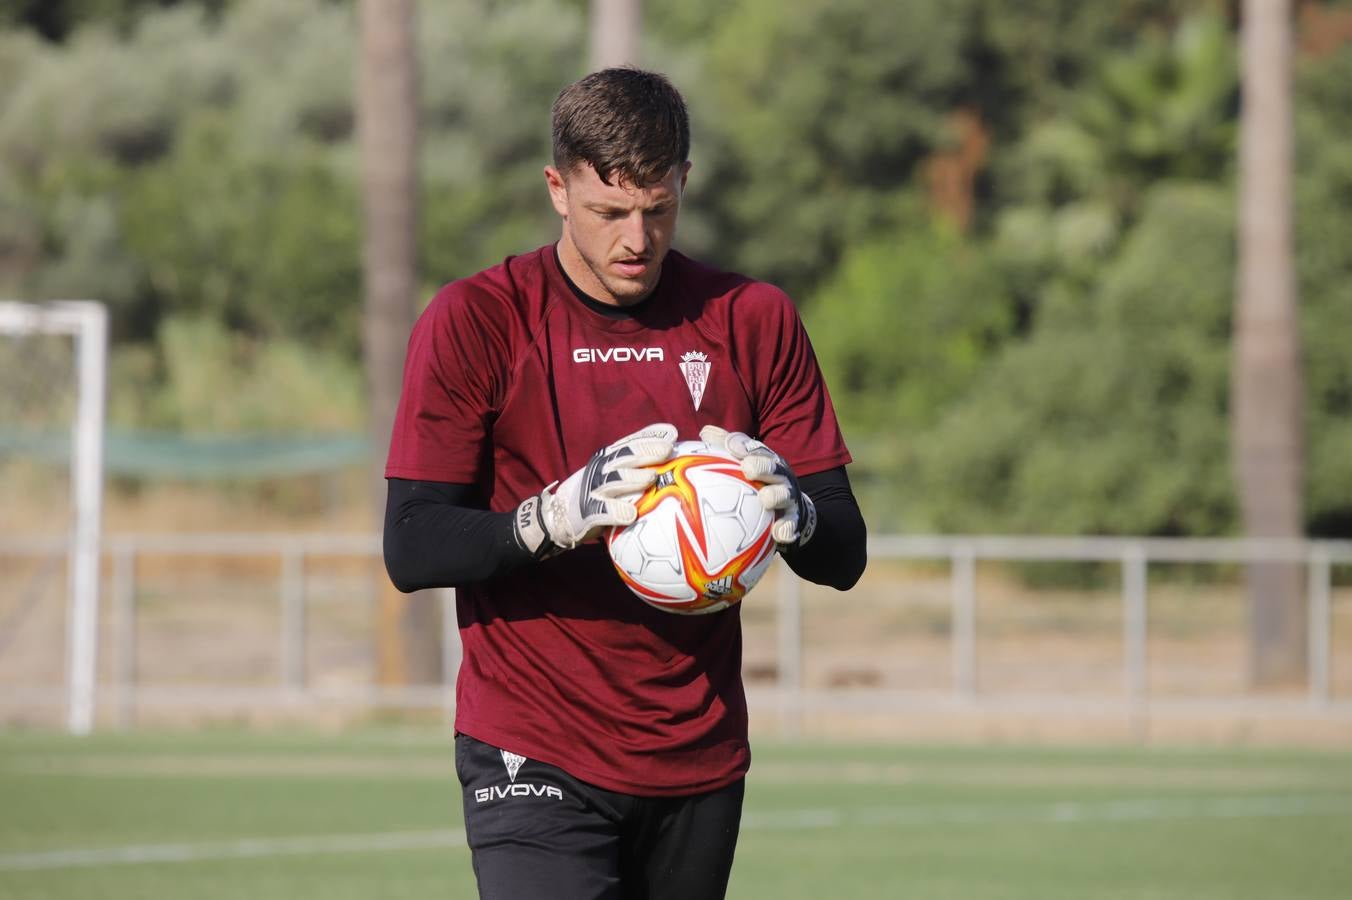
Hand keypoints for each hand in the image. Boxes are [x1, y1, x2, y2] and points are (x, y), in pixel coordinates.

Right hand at [514, 423, 676, 556]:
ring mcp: (592, 489)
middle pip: (625, 457)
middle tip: (667, 450)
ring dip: (633, 478)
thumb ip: (636, 466)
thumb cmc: (596, 495)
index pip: (630, 443)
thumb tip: (669, 450)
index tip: (672, 433)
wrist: (557, 516)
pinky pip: (601, 510)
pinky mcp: (586, 511)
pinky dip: (615, 511)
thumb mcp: (613, 476)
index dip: (650, 436)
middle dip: (646, 451)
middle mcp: (600, 469)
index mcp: (608, 459)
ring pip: (614, 480)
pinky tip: (630, 515)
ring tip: (651, 478)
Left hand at [699, 425, 816, 548]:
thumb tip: (705, 432)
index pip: (755, 449)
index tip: (730, 445)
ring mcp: (788, 496)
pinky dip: (787, 528)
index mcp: (766, 460)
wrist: (792, 508)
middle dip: (762, 465)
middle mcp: (780, 475)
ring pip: (784, 494)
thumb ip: (727, 449)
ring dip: (776, 495)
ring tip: (766, 498)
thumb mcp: (746, 463)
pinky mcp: (794, 518)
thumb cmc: (760, 482)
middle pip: (772, 467)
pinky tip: (779, 533)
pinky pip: (792, 523)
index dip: (743, 445)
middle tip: (748, 468)